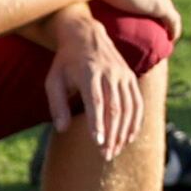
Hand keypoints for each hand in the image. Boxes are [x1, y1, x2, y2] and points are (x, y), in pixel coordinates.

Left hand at [43, 12, 151, 159]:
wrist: (86, 35)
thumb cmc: (66, 62)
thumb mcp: (53, 79)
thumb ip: (57, 104)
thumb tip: (62, 129)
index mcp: (88, 72)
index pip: (96, 101)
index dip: (98, 123)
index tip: (97, 143)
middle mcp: (109, 72)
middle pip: (114, 108)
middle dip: (111, 134)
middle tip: (106, 155)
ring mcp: (123, 74)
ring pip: (128, 107)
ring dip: (123, 132)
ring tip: (115, 150)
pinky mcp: (130, 77)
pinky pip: (137, 102)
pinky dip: (135, 122)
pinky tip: (129, 138)